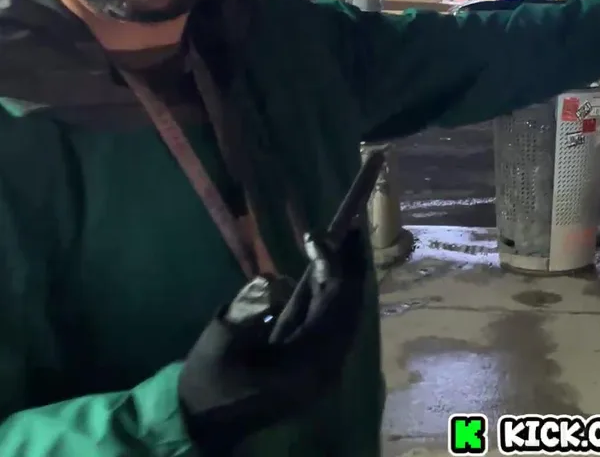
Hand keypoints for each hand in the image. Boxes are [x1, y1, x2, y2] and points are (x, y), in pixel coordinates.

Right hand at [177, 229, 368, 453]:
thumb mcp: (218, 344)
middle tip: (350, 228)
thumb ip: (244, 313)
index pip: (334, 307)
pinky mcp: (313, 364)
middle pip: (349, 308)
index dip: (332, 268)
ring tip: (342, 241)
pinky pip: (330, 323)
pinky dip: (328, 295)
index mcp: (309, 365)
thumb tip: (270, 284)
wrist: (200, 420)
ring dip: (342, 279)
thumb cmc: (206, 381)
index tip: (317, 235)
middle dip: (349, 268)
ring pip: (343, 314)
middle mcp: (327, 366)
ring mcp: (323, 367)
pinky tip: (322, 270)